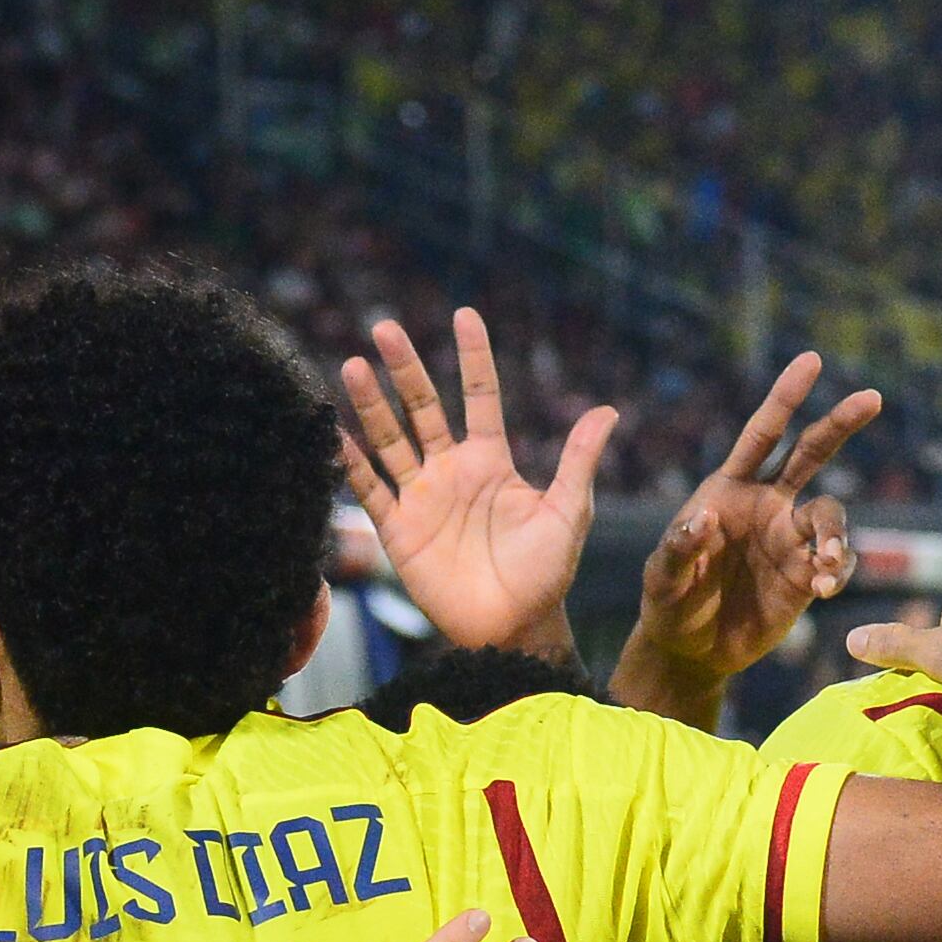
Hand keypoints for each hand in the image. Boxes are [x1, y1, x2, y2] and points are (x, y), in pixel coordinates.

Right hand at [340, 309, 618, 655]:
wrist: (512, 627)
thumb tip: (607, 411)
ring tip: (354, 365)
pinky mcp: (398, 531)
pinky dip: (352, 463)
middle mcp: (452, 471)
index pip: (479, 396)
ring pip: (391, 440)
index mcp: (491, 460)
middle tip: (386, 327)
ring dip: (372, 405)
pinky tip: (334, 432)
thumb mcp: (568, 512)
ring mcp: (422, 498)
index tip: (464, 314)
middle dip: (405, 368)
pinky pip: (370, 490)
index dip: (473, 357)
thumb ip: (578, 462)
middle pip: (423, 407)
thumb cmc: (546, 573)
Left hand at [622, 352, 876, 718]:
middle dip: (840, 423)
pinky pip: (837, 562)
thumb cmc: (669, 604)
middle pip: (811, 453)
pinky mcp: (806, 576)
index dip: (785, 398)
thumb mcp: (662, 579)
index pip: (762, 435)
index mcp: (730, 490)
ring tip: (823, 563)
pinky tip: (825, 587)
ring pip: (830, 515)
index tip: (811, 361)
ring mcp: (790, 539)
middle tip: (872, 397)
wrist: (691, 650)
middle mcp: (767, 505)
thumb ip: (678, 549)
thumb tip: (702, 519)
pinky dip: (839, 569)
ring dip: (834, 534)